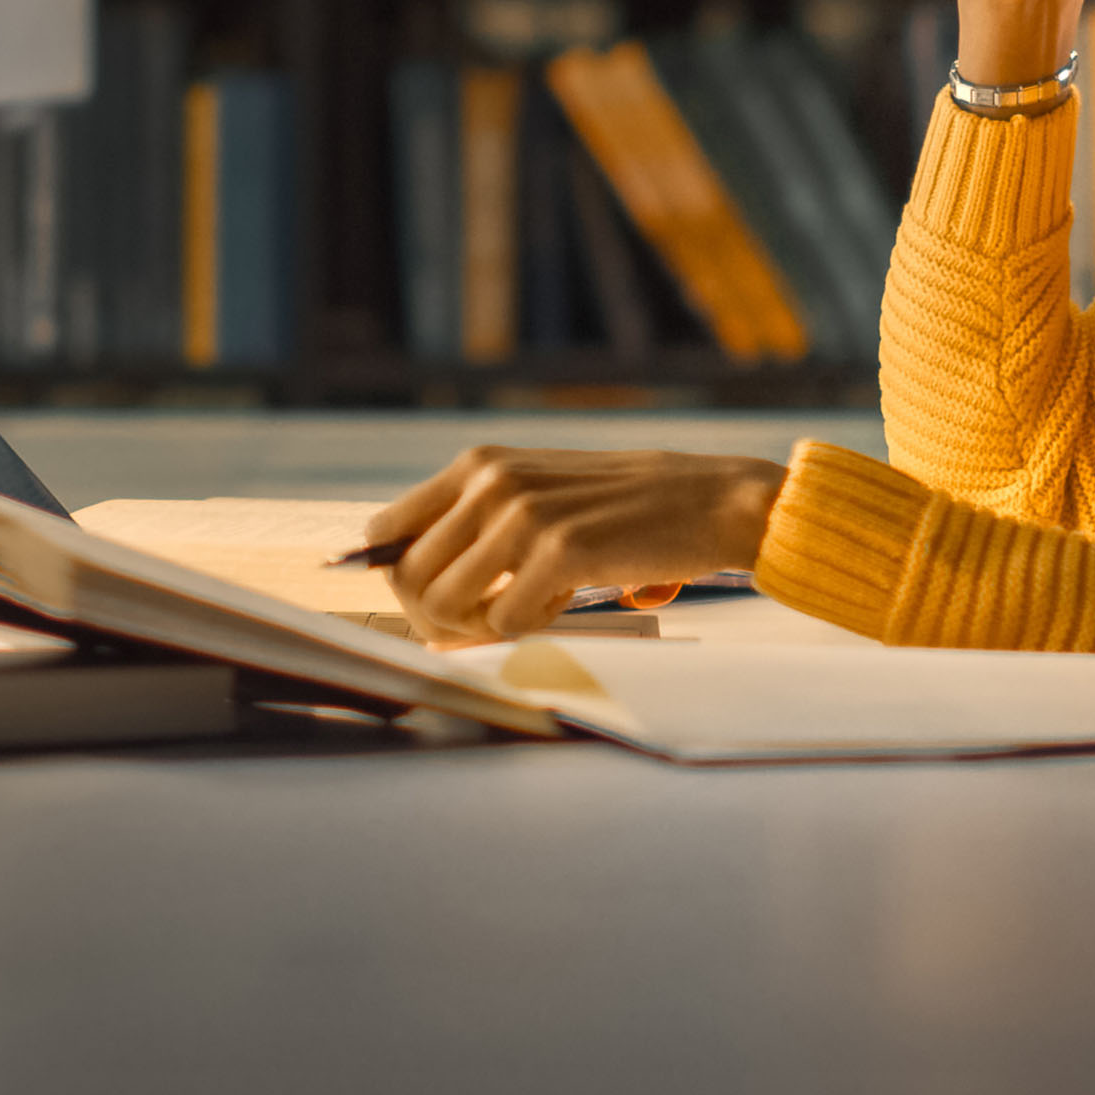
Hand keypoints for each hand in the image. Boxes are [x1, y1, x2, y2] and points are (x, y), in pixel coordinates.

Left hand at [363, 448, 787, 643]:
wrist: (709, 501)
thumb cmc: (624, 508)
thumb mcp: (539, 492)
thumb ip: (480, 525)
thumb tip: (419, 596)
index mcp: (478, 465)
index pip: (385, 531)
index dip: (400, 578)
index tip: (435, 603)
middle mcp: (490, 482)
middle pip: (407, 577)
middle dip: (437, 617)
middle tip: (485, 623)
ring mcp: (522, 514)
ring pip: (445, 604)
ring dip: (481, 626)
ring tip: (528, 610)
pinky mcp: (560, 550)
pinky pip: (506, 622)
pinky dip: (531, 629)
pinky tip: (566, 605)